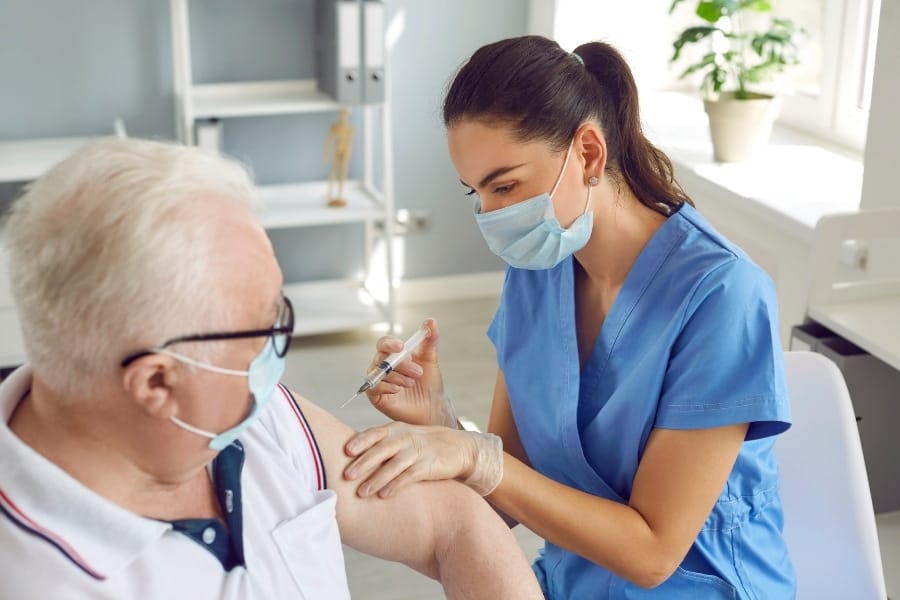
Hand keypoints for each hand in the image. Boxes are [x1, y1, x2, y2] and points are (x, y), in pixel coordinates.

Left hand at [343, 422, 502, 497]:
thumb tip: (348, 458)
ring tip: (361, 493)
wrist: (457, 448)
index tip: (345, 451)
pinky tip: (384, 495)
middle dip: (363, 463)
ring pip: (393, 465)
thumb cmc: (421, 445)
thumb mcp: (402, 438)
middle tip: (346, 476)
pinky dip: (396, 485)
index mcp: (395, 430)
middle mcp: (405, 439)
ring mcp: (417, 452)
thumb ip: (379, 444)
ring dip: (376, 479)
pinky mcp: (427, 466)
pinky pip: (409, 476)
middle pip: (381, 450)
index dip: (360, 441)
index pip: (374, 433)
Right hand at [365, 319, 457, 426]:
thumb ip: (430, 339)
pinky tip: (398, 390)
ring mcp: (379, 381)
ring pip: (379, 373)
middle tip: (418, 372)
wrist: (432, 407)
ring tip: (412, 383)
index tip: (401, 347)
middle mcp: (384, 367)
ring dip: (398, 377)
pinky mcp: (377, 396)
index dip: (390, 343)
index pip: (384, 343)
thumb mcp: (430, 359)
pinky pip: (373, 387)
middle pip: (382, 358)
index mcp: (394, 355)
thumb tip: (431, 321)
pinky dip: (387, 386)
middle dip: (401, 364)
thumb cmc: (429, 384)